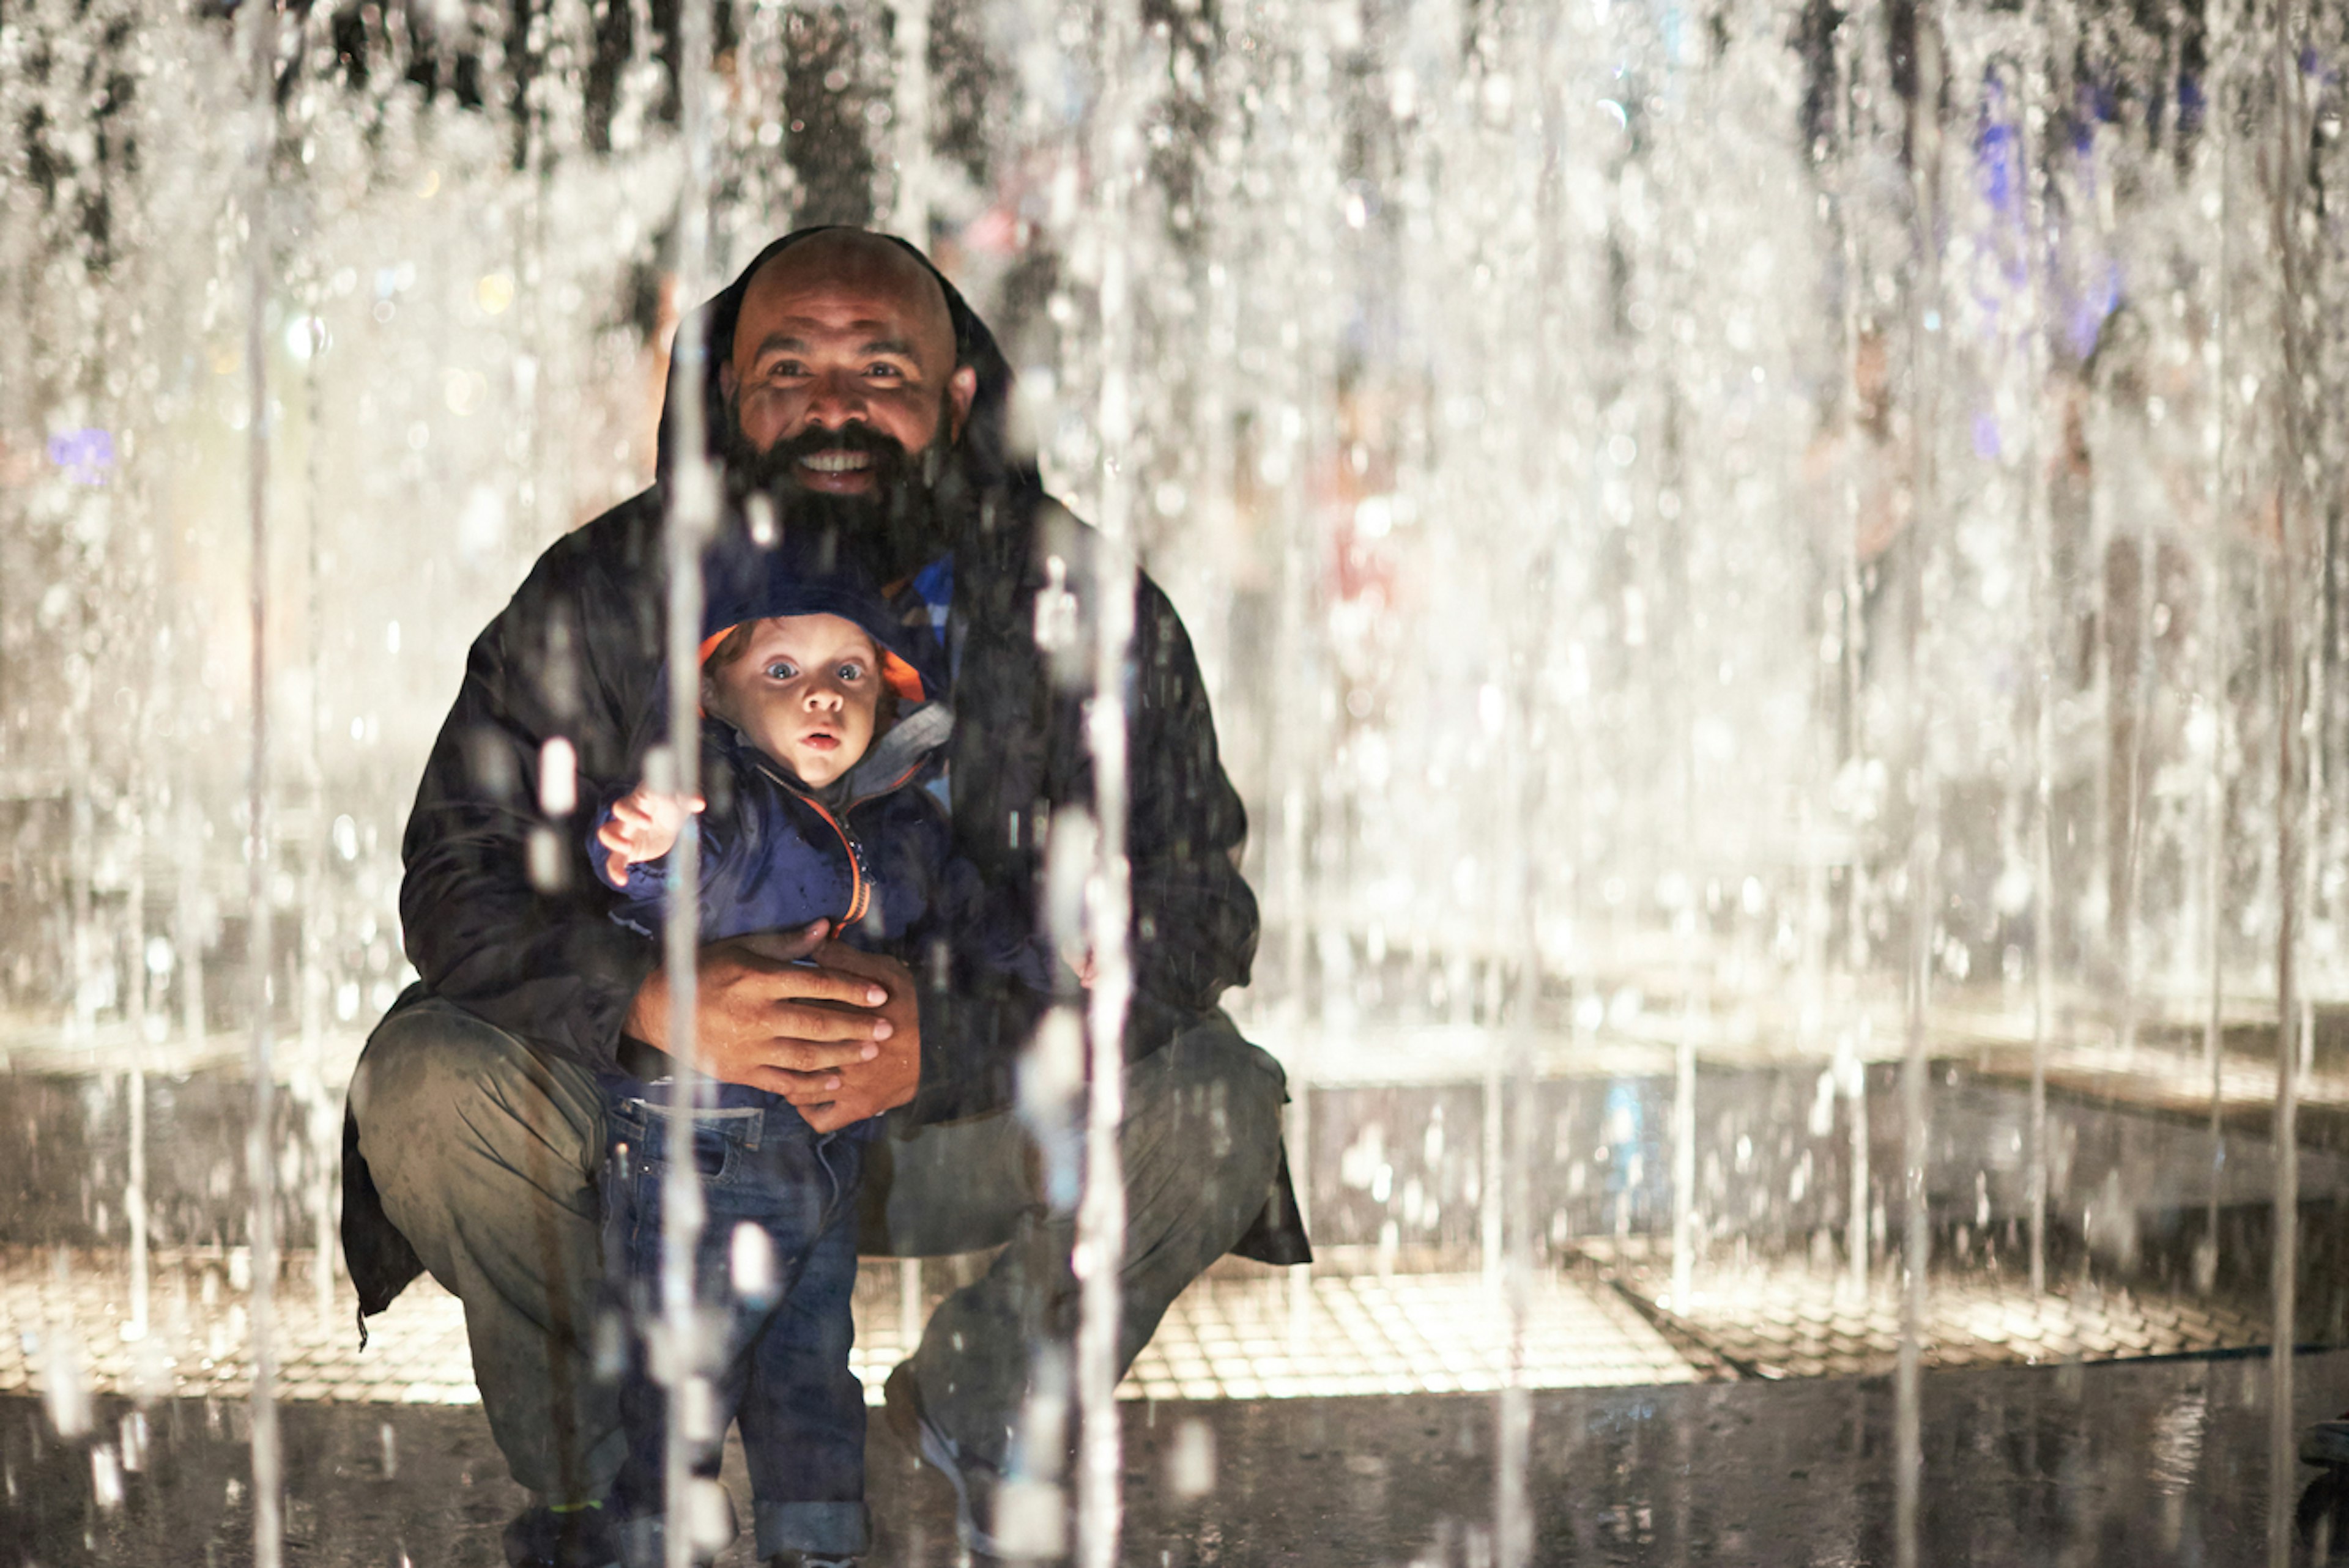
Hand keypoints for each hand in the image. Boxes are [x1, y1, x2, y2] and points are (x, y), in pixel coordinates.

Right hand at [596, 785, 702, 885]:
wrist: (670, 823)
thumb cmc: (672, 806)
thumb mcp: (682, 803)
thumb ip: (689, 800)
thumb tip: (699, 803)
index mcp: (642, 799)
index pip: (633, 799)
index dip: (635, 811)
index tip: (649, 822)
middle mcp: (630, 813)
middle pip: (617, 811)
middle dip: (625, 821)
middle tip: (642, 831)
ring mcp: (626, 831)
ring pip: (606, 833)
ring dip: (613, 841)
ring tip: (627, 850)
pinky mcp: (627, 851)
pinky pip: (614, 860)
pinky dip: (614, 870)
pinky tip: (622, 880)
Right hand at [625, 923, 898, 1094]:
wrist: (658, 1010)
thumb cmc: (705, 971)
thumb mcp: (742, 948)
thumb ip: (787, 944)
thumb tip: (827, 927)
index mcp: (759, 980)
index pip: (817, 984)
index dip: (852, 990)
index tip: (880, 995)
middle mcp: (757, 1015)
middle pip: (818, 1023)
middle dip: (857, 1027)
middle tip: (888, 1029)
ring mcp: (749, 1048)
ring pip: (806, 1055)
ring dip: (842, 1055)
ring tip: (870, 1052)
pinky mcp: (741, 1072)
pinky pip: (783, 1083)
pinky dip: (812, 1086)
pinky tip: (836, 1082)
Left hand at [771, 943, 921, 1132]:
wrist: (949, 1042)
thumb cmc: (916, 1004)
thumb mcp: (885, 970)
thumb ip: (845, 959)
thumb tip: (813, 942)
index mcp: (840, 1017)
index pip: (795, 1014)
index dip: (781, 1009)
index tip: (776, 1005)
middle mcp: (838, 1054)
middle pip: (791, 1052)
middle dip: (778, 1045)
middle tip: (774, 1037)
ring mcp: (847, 1085)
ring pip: (797, 1088)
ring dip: (788, 1077)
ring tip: (786, 1066)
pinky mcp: (858, 1108)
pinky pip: (820, 1118)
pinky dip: (808, 1109)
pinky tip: (805, 1095)